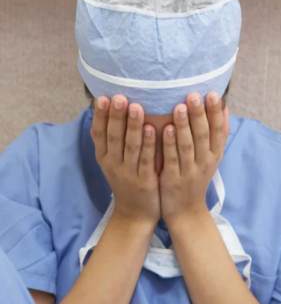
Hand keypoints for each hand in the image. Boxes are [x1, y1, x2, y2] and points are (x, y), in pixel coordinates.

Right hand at [90, 95, 160, 223]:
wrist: (136, 215)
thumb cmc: (128, 181)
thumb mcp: (115, 161)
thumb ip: (115, 138)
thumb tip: (114, 109)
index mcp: (104, 157)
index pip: (98, 133)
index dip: (99, 116)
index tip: (102, 97)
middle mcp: (113, 164)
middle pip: (113, 136)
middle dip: (115, 115)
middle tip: (118, 96)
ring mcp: (128, 173)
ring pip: (129, 146)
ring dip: (132, 125)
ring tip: (136, 106)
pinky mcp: (144, 181)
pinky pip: (145, 160)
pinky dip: (148, 144)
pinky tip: (152, 129)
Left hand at [160, 92, 228, 223]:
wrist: (186, 211)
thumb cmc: (197, 178)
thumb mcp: (212, 156)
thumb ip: (217, 134)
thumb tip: (225, 108)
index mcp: (215, 154)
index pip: (219, 130)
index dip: (215, 112)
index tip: (212, 94)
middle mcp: (205, 161)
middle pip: (203, 135)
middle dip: (200, 114)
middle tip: (194, 94)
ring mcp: (189, 171)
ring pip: (188, 145)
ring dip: (184, 125)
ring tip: (179, 106)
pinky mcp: (173, 179)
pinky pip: (172, 159)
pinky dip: (169, 144)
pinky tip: (165, 129)